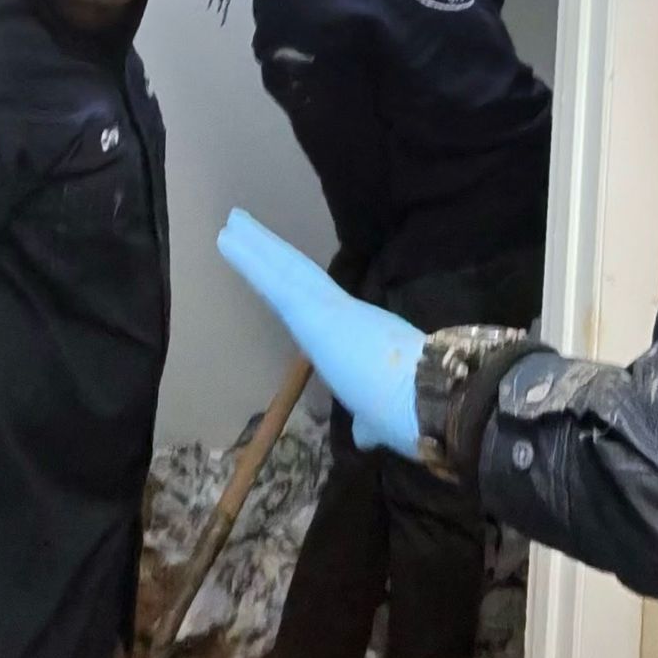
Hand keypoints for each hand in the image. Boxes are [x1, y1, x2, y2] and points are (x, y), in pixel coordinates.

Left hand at [219, 209, 424, 457]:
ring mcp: (326, 309)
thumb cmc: (410, 410)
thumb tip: (366, 435)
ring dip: (256, 247)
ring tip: (231, 222)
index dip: (292, 287)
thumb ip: (367, 423)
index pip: (313, 308)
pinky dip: (252, 259)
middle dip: (268, 255)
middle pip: (295, 279)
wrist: (428, 402)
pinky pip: (276, 279)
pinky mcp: (315, 310)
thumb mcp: (379, 421)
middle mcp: (338, 317)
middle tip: (240, 226)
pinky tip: (230, 238)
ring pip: (284, 271)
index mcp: (350, 340)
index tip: (276, 268)